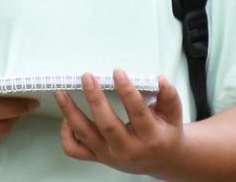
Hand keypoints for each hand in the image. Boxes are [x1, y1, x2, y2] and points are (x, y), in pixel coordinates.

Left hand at [56, 70, 183, 174]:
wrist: (162, 161)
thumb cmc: (165, 135)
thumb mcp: (173, 115)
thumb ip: (168, 96)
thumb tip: (159, 79)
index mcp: (150, 138)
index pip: (138, 113)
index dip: (127, 91)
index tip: (118, 72)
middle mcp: (128, 149)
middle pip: (107, 125)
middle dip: (95, 98)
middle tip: (87, 77)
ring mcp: (110, 155)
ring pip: (85, 135)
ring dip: (70, 112)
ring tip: (61, 92)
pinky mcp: (98, 157)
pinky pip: (74, 149)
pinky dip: (66, 133)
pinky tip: (66, 117)